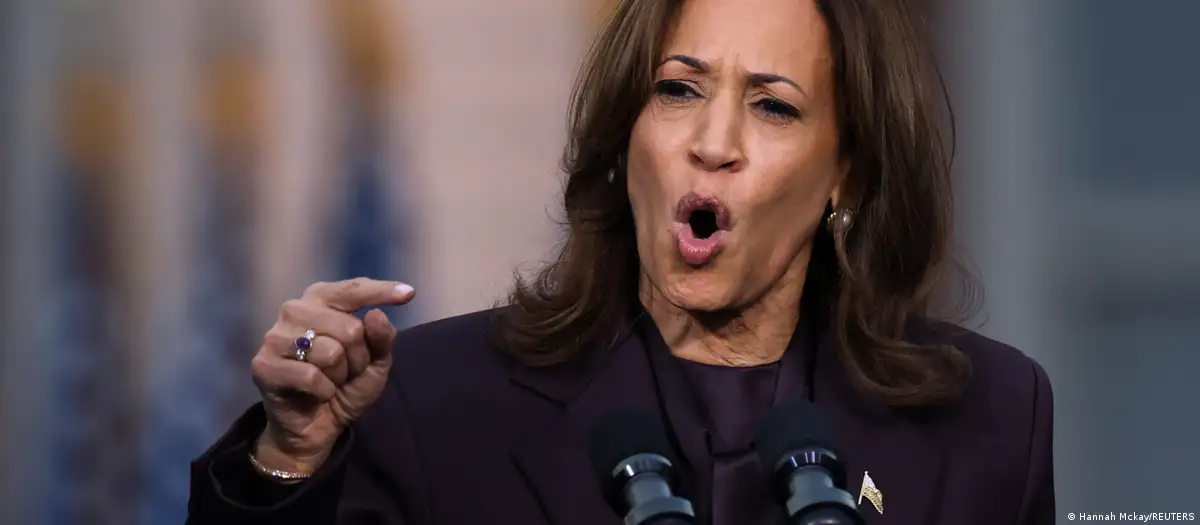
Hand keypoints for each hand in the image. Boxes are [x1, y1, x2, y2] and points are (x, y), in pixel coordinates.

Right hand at [250, 278, 414, 473]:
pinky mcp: (263, 365)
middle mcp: (294, 310)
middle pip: (350, 329)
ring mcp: (275, 336)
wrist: (317, 427)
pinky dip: (324, 391)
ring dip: (340, 376)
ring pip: (331, 353)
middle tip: (346, 372)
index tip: (410, 293)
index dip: (382, 292)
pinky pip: (311, 377)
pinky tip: (315, 394)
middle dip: (359, 358)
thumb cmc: (345, 385)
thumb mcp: (376, 362)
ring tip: (330, 381)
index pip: (354, 289)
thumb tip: (375, 315)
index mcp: (320, 300)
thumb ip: (382, 338)